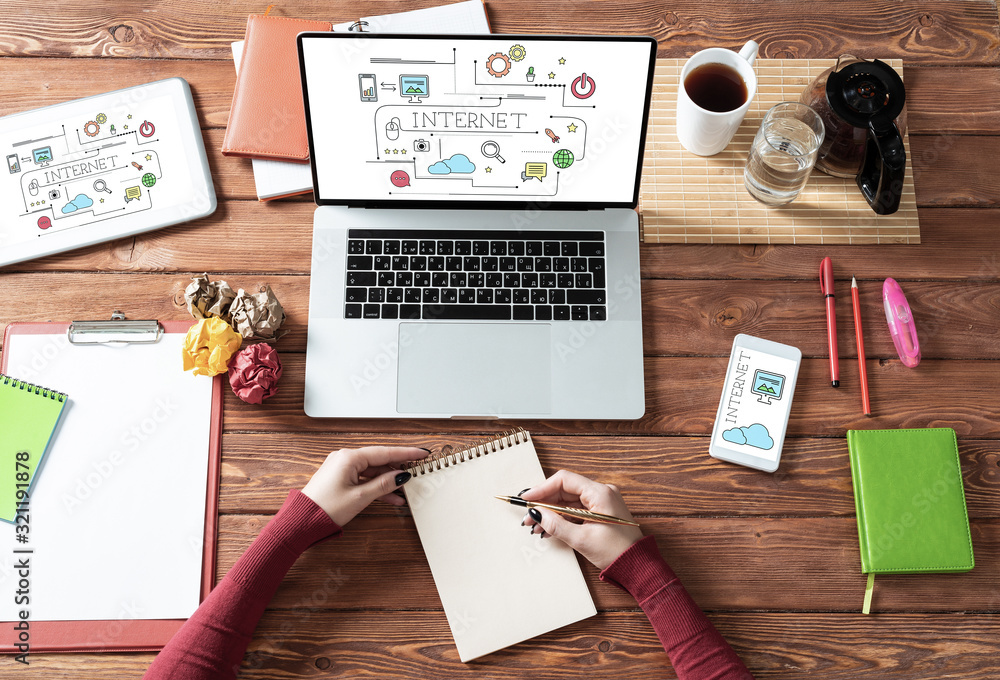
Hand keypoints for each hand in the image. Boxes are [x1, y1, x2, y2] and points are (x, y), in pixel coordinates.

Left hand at [302, 446, 425, 526]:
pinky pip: (364, 478)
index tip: (421, 453)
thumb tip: (400, 476)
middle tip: (417, 471)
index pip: (384, 452)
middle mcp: (345, 458)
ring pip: (373, 471)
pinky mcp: (340, 478)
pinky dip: (377, 486)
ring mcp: (342, 468)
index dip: (405, 454)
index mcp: (349, 457)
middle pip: (379, 460)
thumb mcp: (360, 497)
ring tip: (406, 490)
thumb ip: (383, 485)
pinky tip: (391, 497)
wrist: (302, 521)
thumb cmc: (325, 508)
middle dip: (398, 468)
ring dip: (388, 481)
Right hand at [521, 470, 643, 570]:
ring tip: (535, 527)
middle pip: (564, 490)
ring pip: (568, 502)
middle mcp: (601, 493)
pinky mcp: (600, 514)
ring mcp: (601, 503)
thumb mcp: (582, 539)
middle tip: (528, 517)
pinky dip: (562, 519)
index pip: (564, 480)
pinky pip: (576, 511)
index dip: (542, 488)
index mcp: (600, 493)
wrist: (638, 567)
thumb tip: (537, 514)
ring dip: (551, 513)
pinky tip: (548, 529)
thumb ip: (556, 525)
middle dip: (544, 504)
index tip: (527, 499)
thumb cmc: (616, 553)